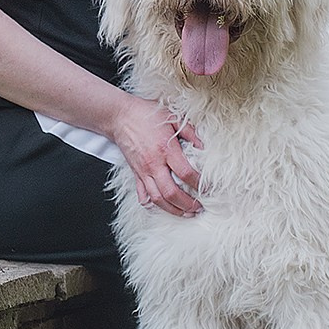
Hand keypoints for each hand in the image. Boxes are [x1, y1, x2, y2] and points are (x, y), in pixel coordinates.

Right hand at [113, 95, 203, 216]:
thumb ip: (190, 132)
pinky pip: (142, 194)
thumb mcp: (173, 117)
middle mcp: (154, 164)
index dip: (199, 184)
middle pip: (171, 193)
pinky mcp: (135, 174)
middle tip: (199, 208)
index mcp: (166, 149)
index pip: (185, 173)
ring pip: (157, 199)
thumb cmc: (146, 115)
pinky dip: (151, 204)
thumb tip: (203, 146)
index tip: (208, 188)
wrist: (121, 117)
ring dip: (172, 210)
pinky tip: (161, 208)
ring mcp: (143, 171)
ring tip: (185, 213)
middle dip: (187, 204)